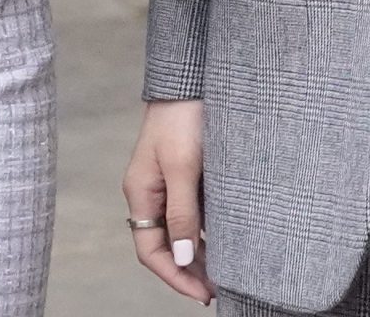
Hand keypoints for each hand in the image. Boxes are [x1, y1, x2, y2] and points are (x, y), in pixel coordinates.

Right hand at [125, 98, 210, 302]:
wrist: (193, 75)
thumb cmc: (184, 117)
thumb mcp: (183, 167)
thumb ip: (181, 212)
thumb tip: (180, 258)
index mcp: (141, 193)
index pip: (151, 251)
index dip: (174, 276)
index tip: (203, 293)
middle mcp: (151, 192)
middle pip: (165, 245)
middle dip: (188, 270)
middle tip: (217, 289)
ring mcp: (169, 182)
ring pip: (181, 229)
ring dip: (199, 251)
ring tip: (226, 271)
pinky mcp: (188, 170)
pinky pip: (194, 209)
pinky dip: (207, 228)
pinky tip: (228, 237)